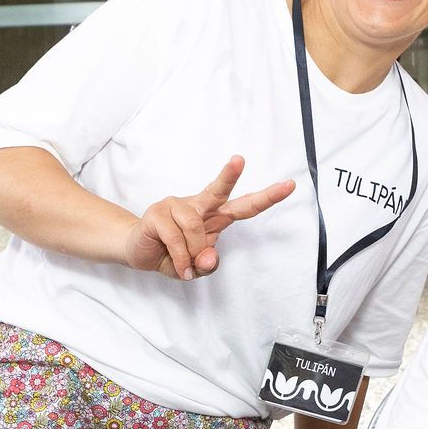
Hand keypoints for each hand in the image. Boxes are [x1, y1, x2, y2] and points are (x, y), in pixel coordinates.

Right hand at [125, 156, 294, 279]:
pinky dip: (179, 258)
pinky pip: (176, 238)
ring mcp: (176, 206)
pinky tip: (178, 266)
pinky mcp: (157, 213)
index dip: (267, 197)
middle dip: (229, 175)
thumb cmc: (171, 254)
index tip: (290, 185)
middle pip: (218, 190)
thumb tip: (209, 256)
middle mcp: (198, 206)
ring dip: (192, 253)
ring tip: (186, 266)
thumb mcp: (195, 268)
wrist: (138, 251)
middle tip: (239, 160)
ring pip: (195, 228)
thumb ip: (208, 265)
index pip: (244, 205)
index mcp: (214, 215)